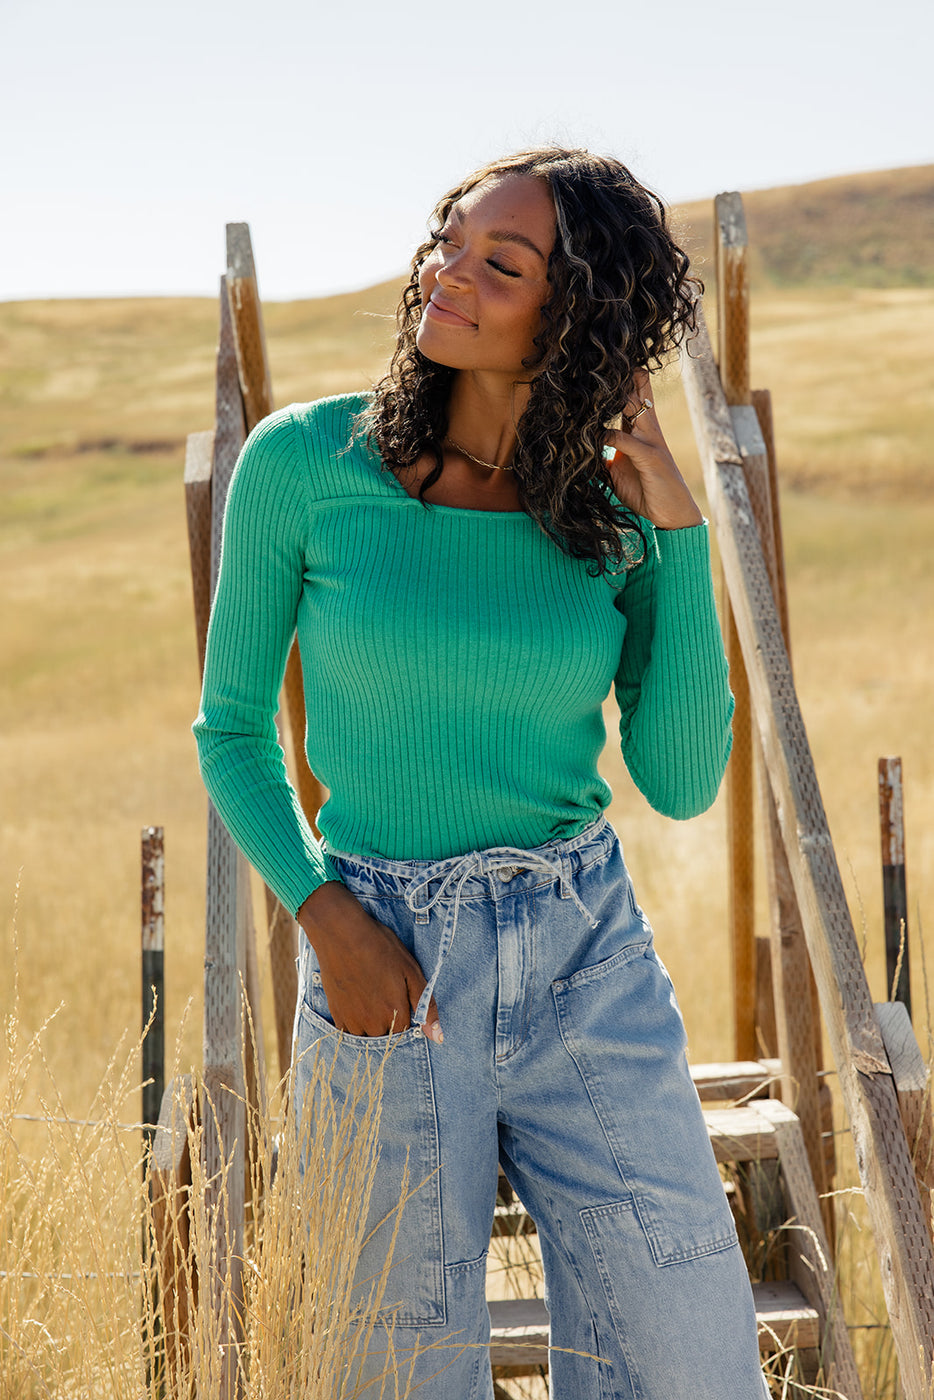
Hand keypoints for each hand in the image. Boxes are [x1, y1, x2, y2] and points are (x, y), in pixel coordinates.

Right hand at [297, 881, 441, 1041]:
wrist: (341, 933)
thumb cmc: (380, 947)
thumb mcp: (411, 971)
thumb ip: (426, 1006)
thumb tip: (438, 1038)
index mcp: (395, 1013)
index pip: (406, 1031)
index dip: (405, 1013)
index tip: (399, 994)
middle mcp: (373, 1023)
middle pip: (387, 1035)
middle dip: (389, 1019)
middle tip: (383, 989)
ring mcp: (352, 1020)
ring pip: (367, 1035)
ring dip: (371, 1022)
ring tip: (369, 992)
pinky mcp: (336, 1014)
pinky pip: (348, 1030)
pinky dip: (354, 1019)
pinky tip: (356, 996)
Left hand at [603, 370, 702, 530]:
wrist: (673, 514)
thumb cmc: (647, 492)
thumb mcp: (618, 473)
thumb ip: (603, 458)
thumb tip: (579, 454)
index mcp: (640, 430)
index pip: (632, 396)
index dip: (617, 382)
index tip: (596, 371)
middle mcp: (648, 429)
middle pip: (637, 390)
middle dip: (619, 376)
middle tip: (597, 362)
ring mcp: (651, 441)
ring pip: (635, 407)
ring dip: (616, 396)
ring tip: (595, 386)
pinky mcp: (651, 457)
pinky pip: (626, 440)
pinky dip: (610, 437)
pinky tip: (597, 437)